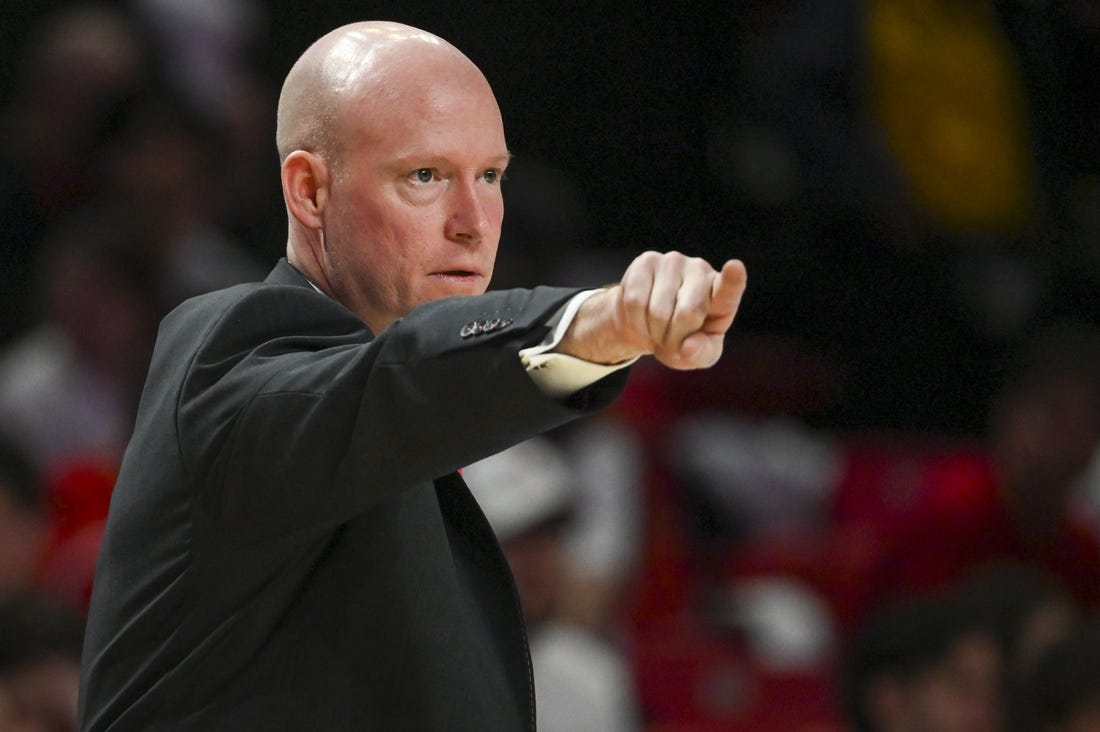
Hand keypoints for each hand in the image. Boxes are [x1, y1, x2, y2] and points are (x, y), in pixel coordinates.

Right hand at [556, 251, 746, 369]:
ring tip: (657, 328)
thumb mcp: (698, 354)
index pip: (728, 288)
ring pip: (657, 311)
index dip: (733, 279)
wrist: (647, 324)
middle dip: (675, 339)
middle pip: (687, 314)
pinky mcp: (646, 261)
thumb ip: (701, 353)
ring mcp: (673, 262)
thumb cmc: (681, 339)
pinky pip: (635, 301)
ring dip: (654, 332)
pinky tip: (641, 318)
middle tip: (672, 340)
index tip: (735, 267)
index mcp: (721, 295)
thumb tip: (689, 347)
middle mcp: (701, 271)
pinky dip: (636, 321)